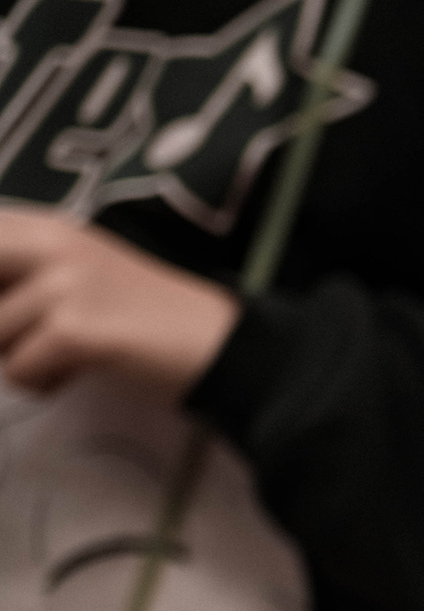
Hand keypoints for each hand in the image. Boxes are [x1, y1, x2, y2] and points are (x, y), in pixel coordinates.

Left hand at [0, 208, 237, 399]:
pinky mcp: (75, 329)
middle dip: (0, 325)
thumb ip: (19, 273)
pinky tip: (77, 371)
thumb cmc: (142, 314)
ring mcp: (65, 284)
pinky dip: (43, 382)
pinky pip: (18, 371)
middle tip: (26, 337)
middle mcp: (52, 244)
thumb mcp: (75, 273)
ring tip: (66, 354)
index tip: (15, 307)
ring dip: (21, 359)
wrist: (214, 342)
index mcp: (47, 228)